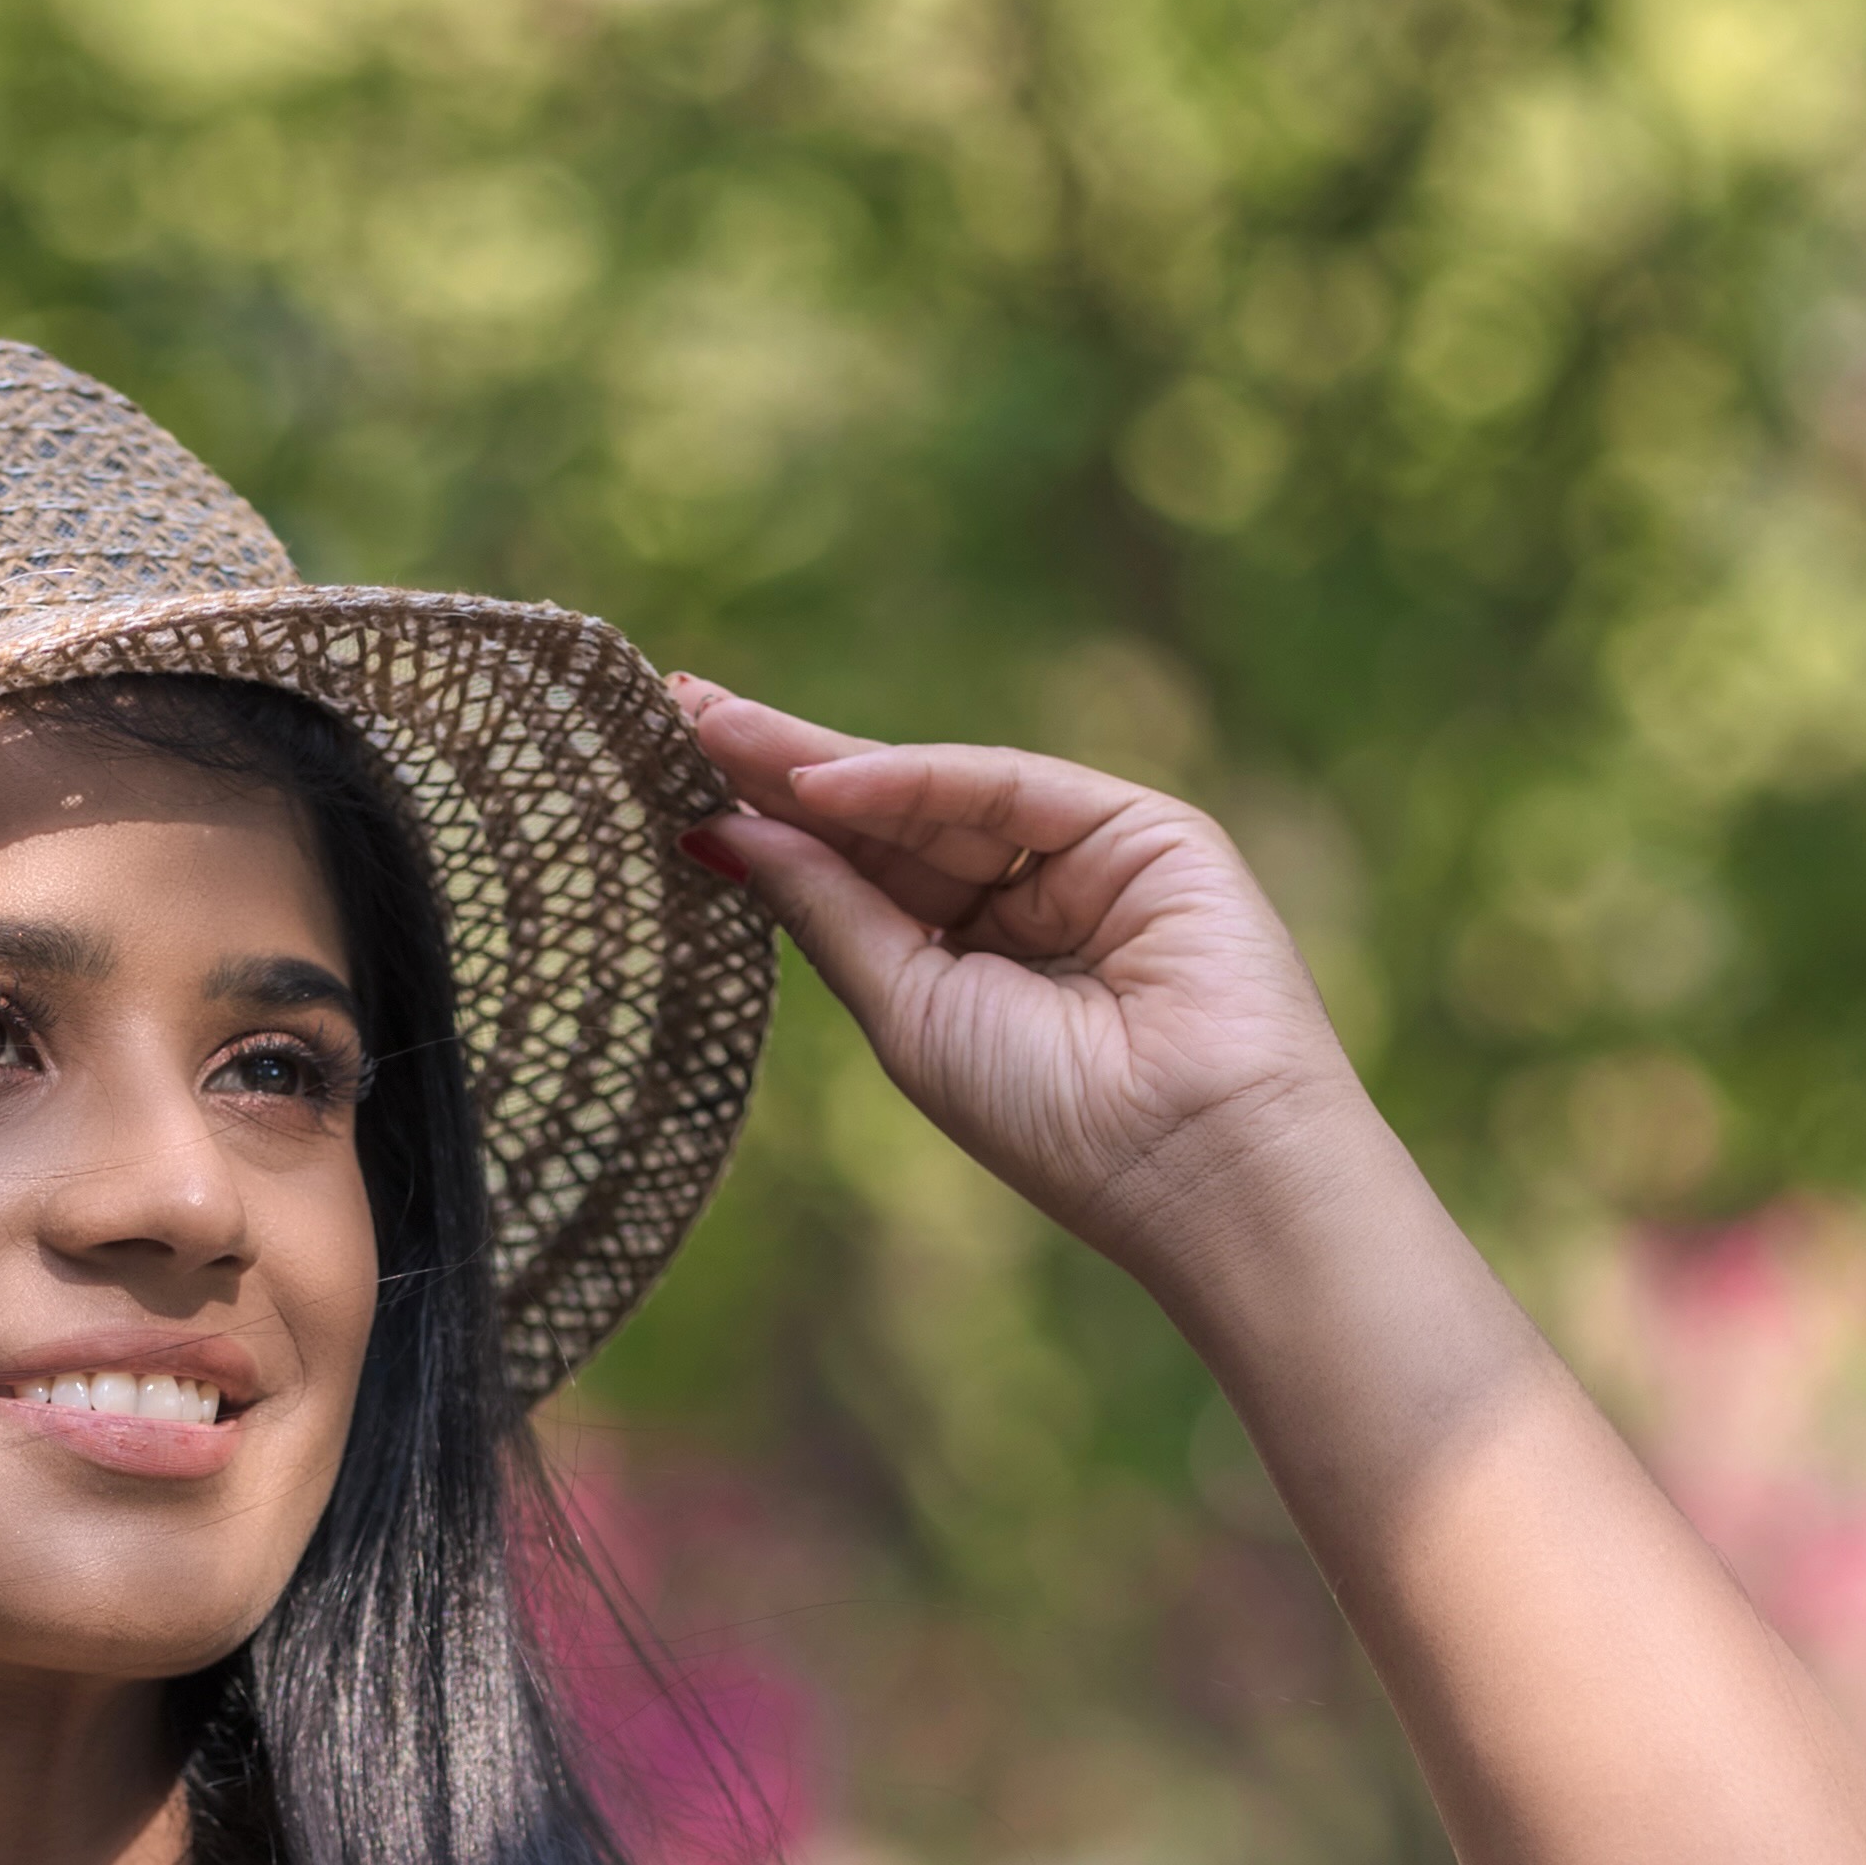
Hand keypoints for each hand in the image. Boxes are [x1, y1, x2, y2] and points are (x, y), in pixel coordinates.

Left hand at [675, 691, 1375, 1279]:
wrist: (1194, 1157)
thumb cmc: (1052, 1118)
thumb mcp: (907, 1011)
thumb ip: (828, 912)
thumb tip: (722, 833)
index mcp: (969, 965)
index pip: (855, 875)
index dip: (766, 824)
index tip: (670, 776)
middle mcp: (1024, 902)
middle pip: (884, 819)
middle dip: (780, 766)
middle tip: (675, 707)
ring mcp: (1084, 857)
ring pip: (934, 790)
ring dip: (822, 759)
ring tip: (712, 724)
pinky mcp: (1141, 827)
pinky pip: (1005, 786)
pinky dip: (912, 781)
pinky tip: (819, 782)